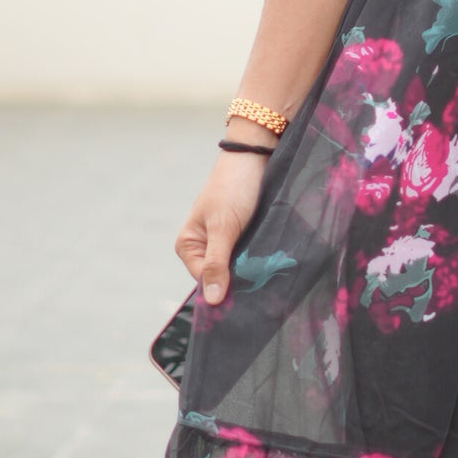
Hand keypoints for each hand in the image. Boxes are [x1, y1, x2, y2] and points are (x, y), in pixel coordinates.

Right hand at [176, 148, 270, 305]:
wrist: (254, 157)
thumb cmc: (233, 188)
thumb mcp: (223, 228)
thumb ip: (217, 264)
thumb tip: (212, 300)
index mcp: (188, 246)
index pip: (205, 282)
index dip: (224, 290)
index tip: (247, 298)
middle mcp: (203, 247)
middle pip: (221, 277)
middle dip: (239, 281)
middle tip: (262, 285)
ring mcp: (224, 242)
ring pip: (237, 269)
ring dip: (250, 271)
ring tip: (268, 273)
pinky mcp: (242, 237)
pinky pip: (248, 257)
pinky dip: (257, 261)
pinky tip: (270, 263)